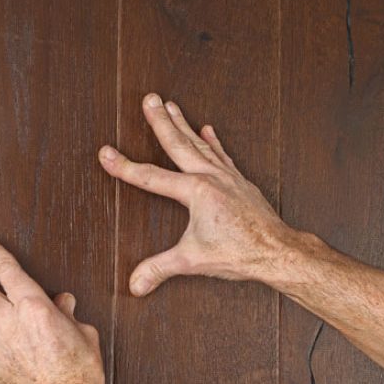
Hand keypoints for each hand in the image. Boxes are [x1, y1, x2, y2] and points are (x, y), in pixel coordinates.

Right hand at [99, 93, 296, 295]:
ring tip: (171, 105)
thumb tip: (134, 285)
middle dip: (160, 121)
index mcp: (196, 192)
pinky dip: (213, 141)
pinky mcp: (239, 181)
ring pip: (199, 144)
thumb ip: (159, 269)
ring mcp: (227, 176)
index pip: (151, 177)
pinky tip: (208, 129)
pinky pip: (222, 154)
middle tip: (149, 98)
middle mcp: (211, 177)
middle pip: (178, 144)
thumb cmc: (240, 252)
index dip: (124, 167)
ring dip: (183, 123)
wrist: (278, 251)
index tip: (106, 153)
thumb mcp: (192, 261)